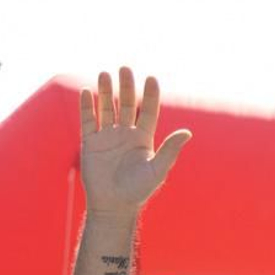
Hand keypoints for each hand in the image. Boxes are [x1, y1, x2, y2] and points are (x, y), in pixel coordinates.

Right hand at [79, 67, 190, 217]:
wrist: (113, 205)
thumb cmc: (138, 190)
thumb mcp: (157, 170)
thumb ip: (170, 150)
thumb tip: (188, 132)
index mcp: (144, 139)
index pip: (148, 111)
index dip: (150, 95)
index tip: (151, 78)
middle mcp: (126, 134)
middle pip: (127, 105)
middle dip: (126, 87)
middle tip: (125, 68)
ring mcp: (108, 137)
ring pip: (107, 109)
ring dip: (105, 92)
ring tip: (105, 74)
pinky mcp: (91, 142)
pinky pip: (88, 120)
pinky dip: (87, 106)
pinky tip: (86, 92)